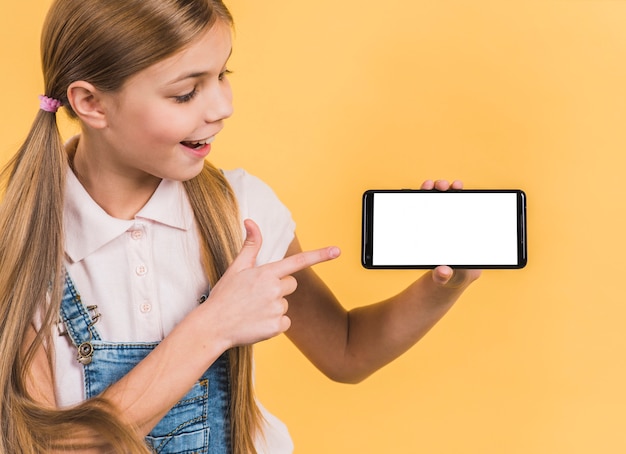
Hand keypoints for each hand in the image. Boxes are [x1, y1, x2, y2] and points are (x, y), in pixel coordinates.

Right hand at [206, 219, 339, 347]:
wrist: (213, 326)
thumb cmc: (224, 296)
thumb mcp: (236, 268)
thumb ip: (250, 245)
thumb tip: (250, 221)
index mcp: (266, 273)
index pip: (298, 261)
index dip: (320, 255)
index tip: (337, 251)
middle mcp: (274, 289)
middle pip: (291, 284)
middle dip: (279, 288)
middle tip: (257, 295)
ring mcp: (276, 308)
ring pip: (286, 304)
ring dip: (273, 307)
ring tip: (253, 310)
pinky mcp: (277, 327)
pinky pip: (285, 322)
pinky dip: (274, 324)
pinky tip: (257, 323)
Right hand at [420, 179, 481, 288]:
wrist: (446, 279)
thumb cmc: (452, 277)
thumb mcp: (449, 279)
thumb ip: (445, 277)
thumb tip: (441, 271)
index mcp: (469, 236)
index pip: (468, 214)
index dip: (464, 199)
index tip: (458, 189)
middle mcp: (460, 226)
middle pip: (458, 204)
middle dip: (452, 190)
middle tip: (443, 185)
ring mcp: (447, 224)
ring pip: (444, 203)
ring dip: (437, 191)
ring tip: (429, 185)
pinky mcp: (435, 225)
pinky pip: (431, 209)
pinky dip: (425, 199)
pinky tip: (419, 193)